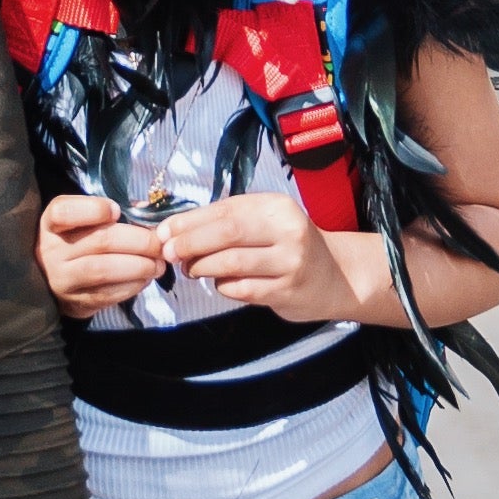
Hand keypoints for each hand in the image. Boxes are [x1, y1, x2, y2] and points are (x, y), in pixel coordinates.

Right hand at [37, 190, 166, 316]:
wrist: (55, 280)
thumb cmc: (77, 240)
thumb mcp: (83, 220)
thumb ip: (112, 212)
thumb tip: (147, 211)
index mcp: (51, 223)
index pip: (63, 212)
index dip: (94, 209)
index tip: (117, 211)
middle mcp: (51, 251)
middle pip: (100, 241)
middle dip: (139, 240)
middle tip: (159, 243)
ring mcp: (62, 280)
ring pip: (105, 270)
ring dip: (140, 266)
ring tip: (158, 263)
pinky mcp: (77, 302)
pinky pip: (109, 294)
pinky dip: (134, 285)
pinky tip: (146, 277)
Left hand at [157, 190, 352, 329]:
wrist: (336, 276)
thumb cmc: (288, 246)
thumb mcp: (265, 223)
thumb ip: (226, 223)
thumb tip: (174, 231)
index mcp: (276, 206)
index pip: (224, 209)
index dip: (188, 221)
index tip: (163, 232)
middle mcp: (287, 230)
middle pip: (228, 233)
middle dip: (191, 242)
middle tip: (169, 253)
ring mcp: (290, 262)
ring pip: (232, 263)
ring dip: (203, 267)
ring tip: (191, 269)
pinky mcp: (288, 291)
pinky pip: (243, 289)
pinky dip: (223, 286)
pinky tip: (220, 283)